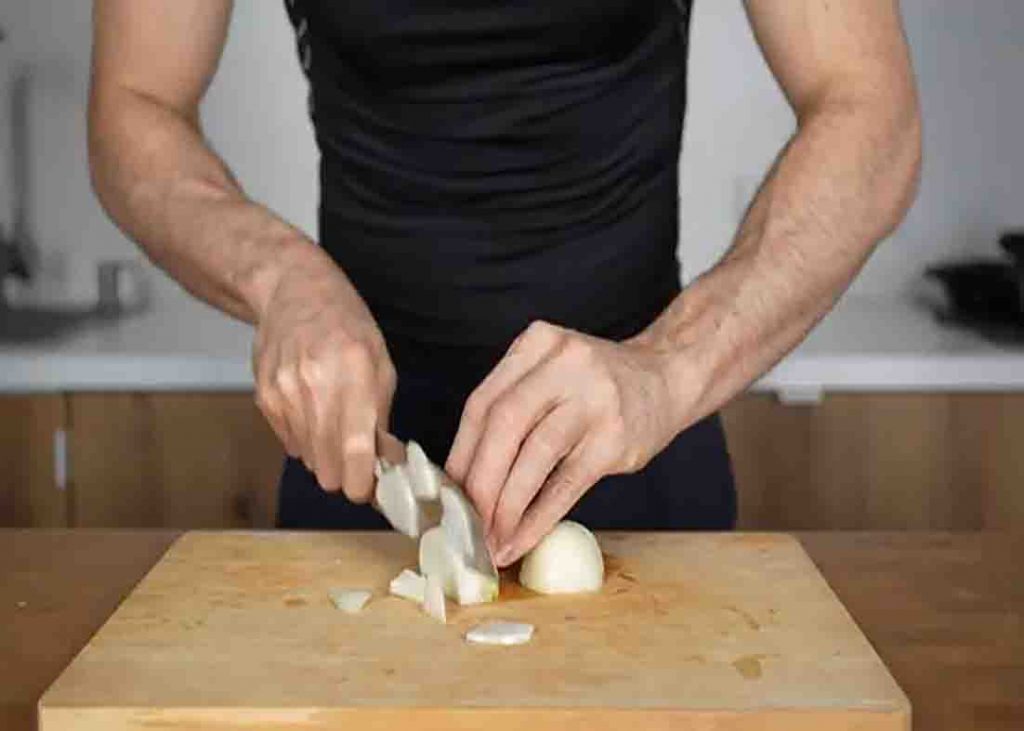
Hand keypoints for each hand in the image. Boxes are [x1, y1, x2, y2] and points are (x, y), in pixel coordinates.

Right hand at [251, 249, 395, 501]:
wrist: (293, 292)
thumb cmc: (347, 325)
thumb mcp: (380, 363)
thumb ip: (382, 416)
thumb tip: (386, 464)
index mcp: (354, 374)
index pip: (355, 450)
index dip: (363, 483)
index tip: (371, 492)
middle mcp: (315, 386)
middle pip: (328, 466)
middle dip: (346, 475)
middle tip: (360, 465)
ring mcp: (284, 393)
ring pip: (309, 459)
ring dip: (326, 457)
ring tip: (337, 427)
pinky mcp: (264, 398)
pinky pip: (290, 442)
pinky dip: (306, 439)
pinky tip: (314, 411)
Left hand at [445, 320, 684, 566]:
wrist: (668, 378)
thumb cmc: (595, 385)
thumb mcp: (551, 371)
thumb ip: (510, 405)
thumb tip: (462, 477)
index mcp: (537, 343)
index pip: (482, 403)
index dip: (459, 454)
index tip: (446, 494)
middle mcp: (565, 364)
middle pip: (502, 426)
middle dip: (478, 482)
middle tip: (464, 522)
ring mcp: (594, 400)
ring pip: (533, 458)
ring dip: (505, 506)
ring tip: (491, 539)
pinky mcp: (615, 439)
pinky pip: (566, 486)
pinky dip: (538, 518)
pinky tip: (521, 540)